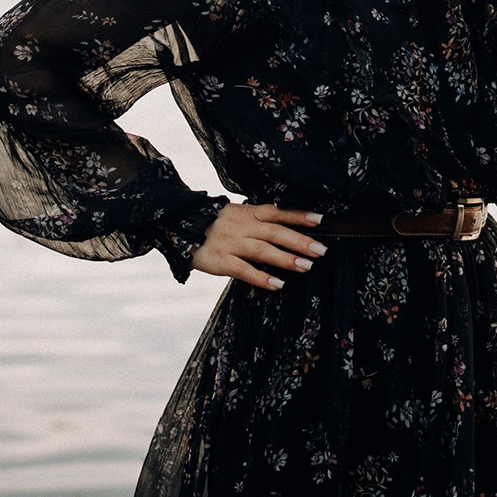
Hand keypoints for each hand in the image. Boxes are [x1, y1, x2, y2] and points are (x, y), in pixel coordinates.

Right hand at [192, 202, 326, 290]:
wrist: (175, 226)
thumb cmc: (210, 224)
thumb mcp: (234, 215)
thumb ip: (256, 220)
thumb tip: (285, 228)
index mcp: (246, 213)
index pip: (277, 212)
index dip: (299, 216)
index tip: (320, 221)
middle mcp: (241, 226)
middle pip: (275, 232)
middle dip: (300, 241)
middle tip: (321, 250)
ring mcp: (230, 243)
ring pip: (262, 250)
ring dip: (286, 259)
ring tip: (306, 266)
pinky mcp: (219, 261)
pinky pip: (243, 270)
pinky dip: (261, 277)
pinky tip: (278, 285)